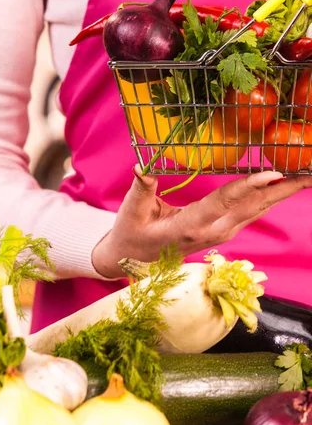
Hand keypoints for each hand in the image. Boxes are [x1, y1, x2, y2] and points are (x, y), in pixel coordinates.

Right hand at [92, 166, 311, 278]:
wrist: (133, 259)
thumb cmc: (131, 232)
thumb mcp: (131, 211)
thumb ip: (141, 188)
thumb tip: (143, 165)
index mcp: (190, 225)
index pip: (224, 202)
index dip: (249, 186)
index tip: (273, 172)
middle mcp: (212, 232)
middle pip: (253, 207)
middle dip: (282, 189)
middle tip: (307, 169)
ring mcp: (220, 234)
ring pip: (257, 211)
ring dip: (282, 193)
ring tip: (303, 174)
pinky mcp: (223, 232)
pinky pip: (251, 214)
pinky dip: (269, 198)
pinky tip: (281, 187)